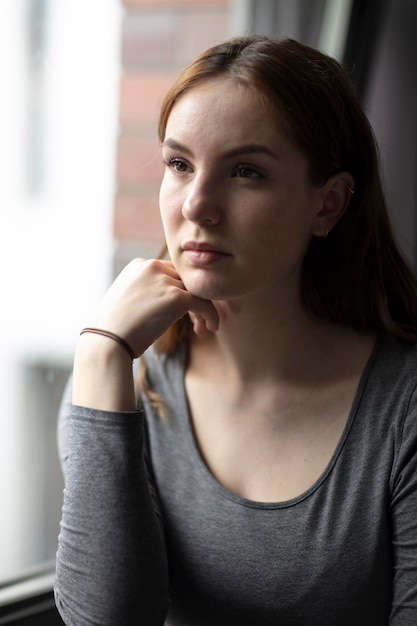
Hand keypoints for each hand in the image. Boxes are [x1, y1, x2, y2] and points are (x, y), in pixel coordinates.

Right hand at [89, 258, 218, 356]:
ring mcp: (165, 281)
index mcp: (139, 265)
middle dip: (192, 300)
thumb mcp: (127, 300)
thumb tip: (163, 303)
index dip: (179, 291)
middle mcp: (152, 266)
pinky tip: (211, 328)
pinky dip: (211, 316)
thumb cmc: (113, 329)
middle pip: (185, 280)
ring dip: (202, 310)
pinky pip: (204, 304)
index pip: (170, 273)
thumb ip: (147, 292)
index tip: (183, 312)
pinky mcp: (176, 297)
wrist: (107, 341)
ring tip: (202, 329)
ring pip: (196, 291)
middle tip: (195, 322)